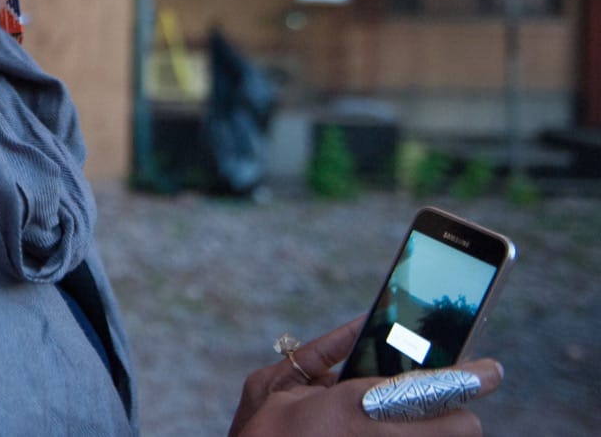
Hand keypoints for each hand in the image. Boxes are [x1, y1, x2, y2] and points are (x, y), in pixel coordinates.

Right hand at [228, 319, 504, 436]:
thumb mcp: (273, 384)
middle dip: (457, 417)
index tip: (491, 370)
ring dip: (436, 432)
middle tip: (446, 408)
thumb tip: (358, 324)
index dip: (470, 379)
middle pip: (458, 430)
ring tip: (421, 420)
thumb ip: (319, 352)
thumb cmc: (257, 435)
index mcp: (351, 406)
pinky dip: (413, 436)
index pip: (431, 390)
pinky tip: (381, 431)